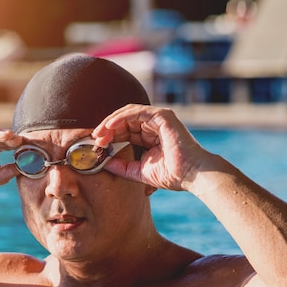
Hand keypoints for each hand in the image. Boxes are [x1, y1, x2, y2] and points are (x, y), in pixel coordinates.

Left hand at [92, 104, 210, 190]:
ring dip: (111, 122)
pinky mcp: (162, 116)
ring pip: (127, 113)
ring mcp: (158, 119)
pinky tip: (110, 126)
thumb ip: (122, 166)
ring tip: (99, 133)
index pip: (124, 131)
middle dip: (107, 129)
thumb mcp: (139, 171)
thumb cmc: (171, 174)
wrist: (192, 175)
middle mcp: (153, 125)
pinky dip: (121, 117)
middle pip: (123, 121)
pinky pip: (136, 112)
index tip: (96, 146)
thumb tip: (104, 163)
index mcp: (149, 136)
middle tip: (94, 139)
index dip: (109, 137)